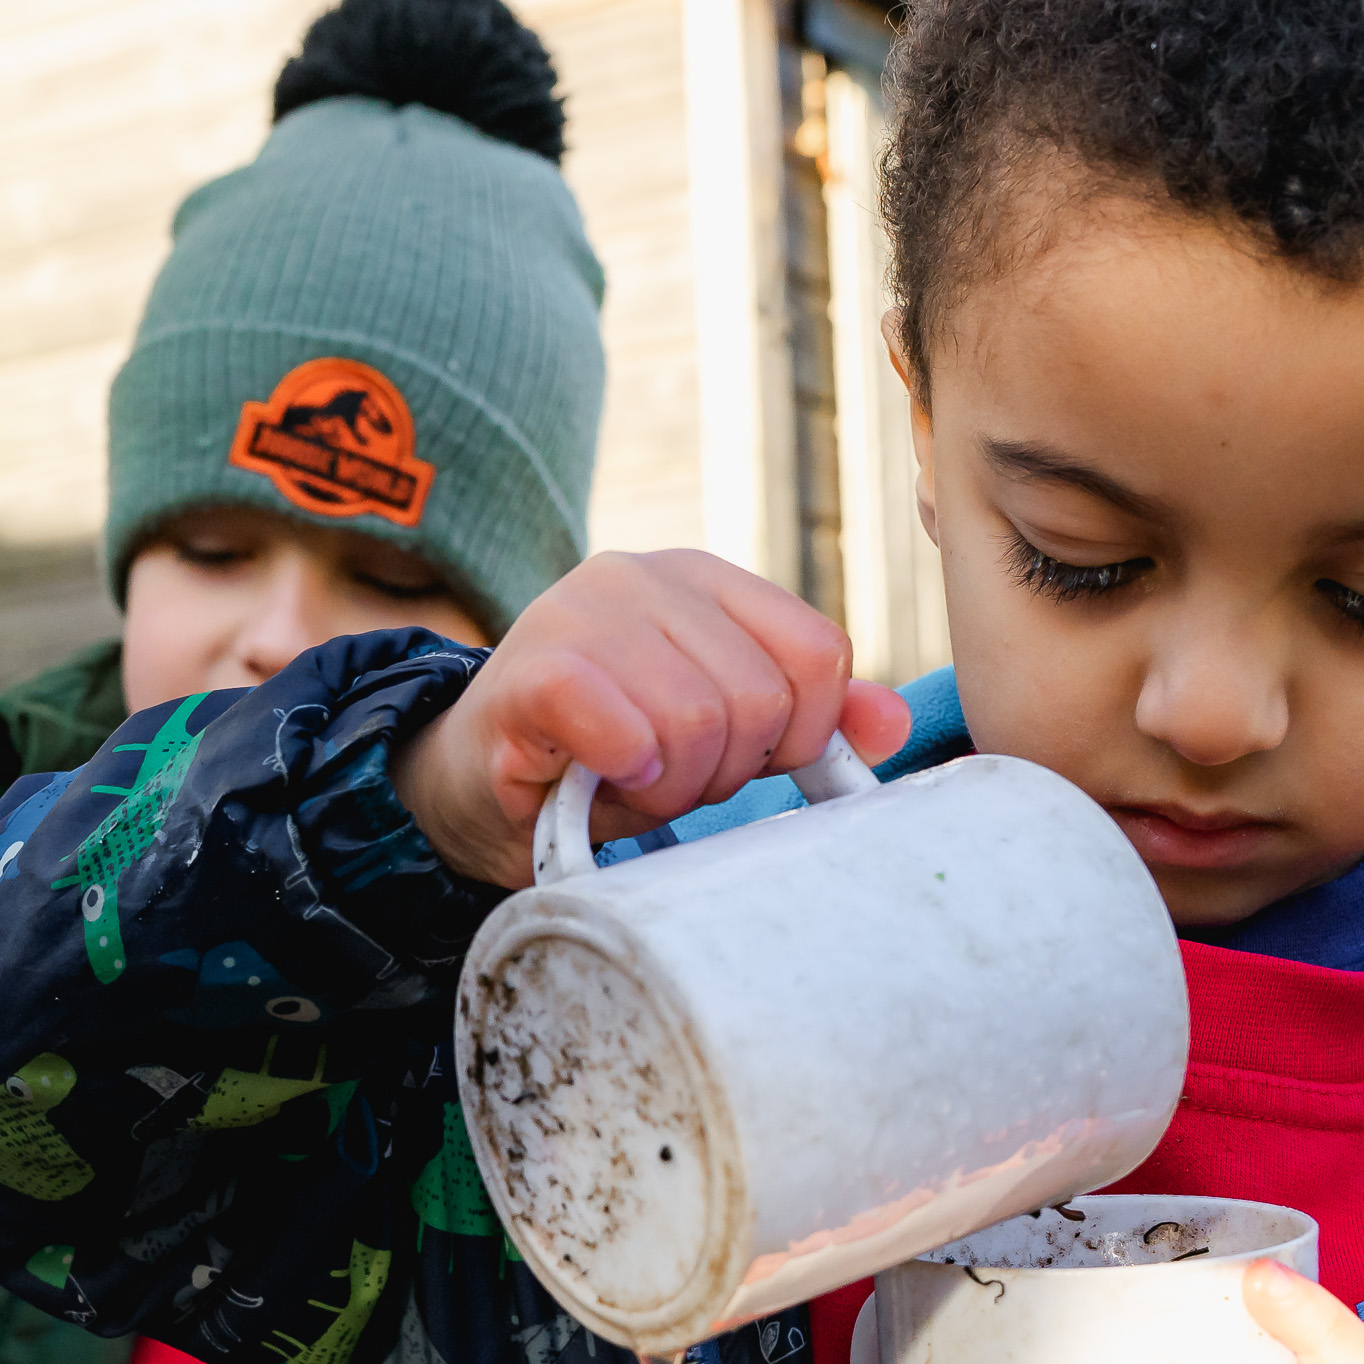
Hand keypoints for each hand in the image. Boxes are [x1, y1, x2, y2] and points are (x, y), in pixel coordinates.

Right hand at [394, 548, 910, 886]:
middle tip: (670, 778)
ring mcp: (582, 611)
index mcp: (704, 581)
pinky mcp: (533, 668)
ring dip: (673, 784)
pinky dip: (627, 773)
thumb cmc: (600, 760)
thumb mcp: (716, 738)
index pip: (818, 652)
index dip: (803, 734)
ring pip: (699, 721)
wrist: (469, 787)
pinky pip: (625, 728)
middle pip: (763, 697)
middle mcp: (644, 575)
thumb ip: (803, 723)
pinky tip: (599, 777)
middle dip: (729, 770)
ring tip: (630, 781)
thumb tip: (893, 726)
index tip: (751, 763)